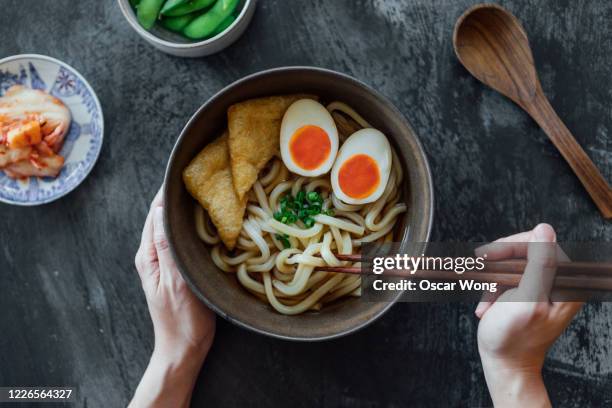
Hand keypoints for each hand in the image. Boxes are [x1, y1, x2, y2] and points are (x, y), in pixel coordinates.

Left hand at [130, 187, 214, 407]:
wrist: (183, 348)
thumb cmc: (181, 319)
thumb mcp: (176, 282)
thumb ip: (167, 247)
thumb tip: (162, 211)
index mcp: (149, 255)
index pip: (155, 214)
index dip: (167, 192)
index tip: (183, 173)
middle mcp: (153, 255)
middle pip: (161, 217)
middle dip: (176, 197)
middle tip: (200, 180)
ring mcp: (164, 262)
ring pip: (171, 227)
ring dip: (183, 211)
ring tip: (204, 195)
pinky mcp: (176, 269)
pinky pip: (180, 240)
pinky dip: (189, 227)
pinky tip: (205, 223)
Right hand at [474, 224, 581, 406]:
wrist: (504, 363)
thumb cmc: (514, 338)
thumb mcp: (527, 300)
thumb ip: (539, 264)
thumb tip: (544, 229)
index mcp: (566, 284)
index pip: (541, 243)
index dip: (512, 245)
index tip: (489, 255)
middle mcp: (558, 283)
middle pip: (525, 251)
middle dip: (499, 265)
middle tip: (481, 271)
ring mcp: (542, 288)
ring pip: (511, 264)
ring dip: (492, 280)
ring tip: (486, 300)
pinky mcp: (527, 293)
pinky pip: (506, 278)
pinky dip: (492, 290)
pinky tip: (487, 306)